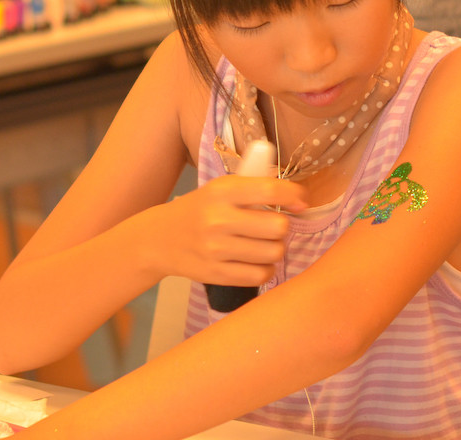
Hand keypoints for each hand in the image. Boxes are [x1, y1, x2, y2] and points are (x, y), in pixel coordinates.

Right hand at [155, 175, 308, 285]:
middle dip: (283, 227)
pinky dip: (266, 269)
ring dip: (276, 248)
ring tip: (265, 244)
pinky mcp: (216, 274)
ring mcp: (216, 249)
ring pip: (274, 252)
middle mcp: (218, 219)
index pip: (269, 190)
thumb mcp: (219, 189)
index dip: (294, 195)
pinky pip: (261, 275)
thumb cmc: (199, 210)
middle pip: (278, 227)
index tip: (301, 201)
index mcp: (222, 191)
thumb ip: (254, 186)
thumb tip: (296, 194)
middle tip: (273, 227)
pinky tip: (258, 261)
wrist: (159, 238)